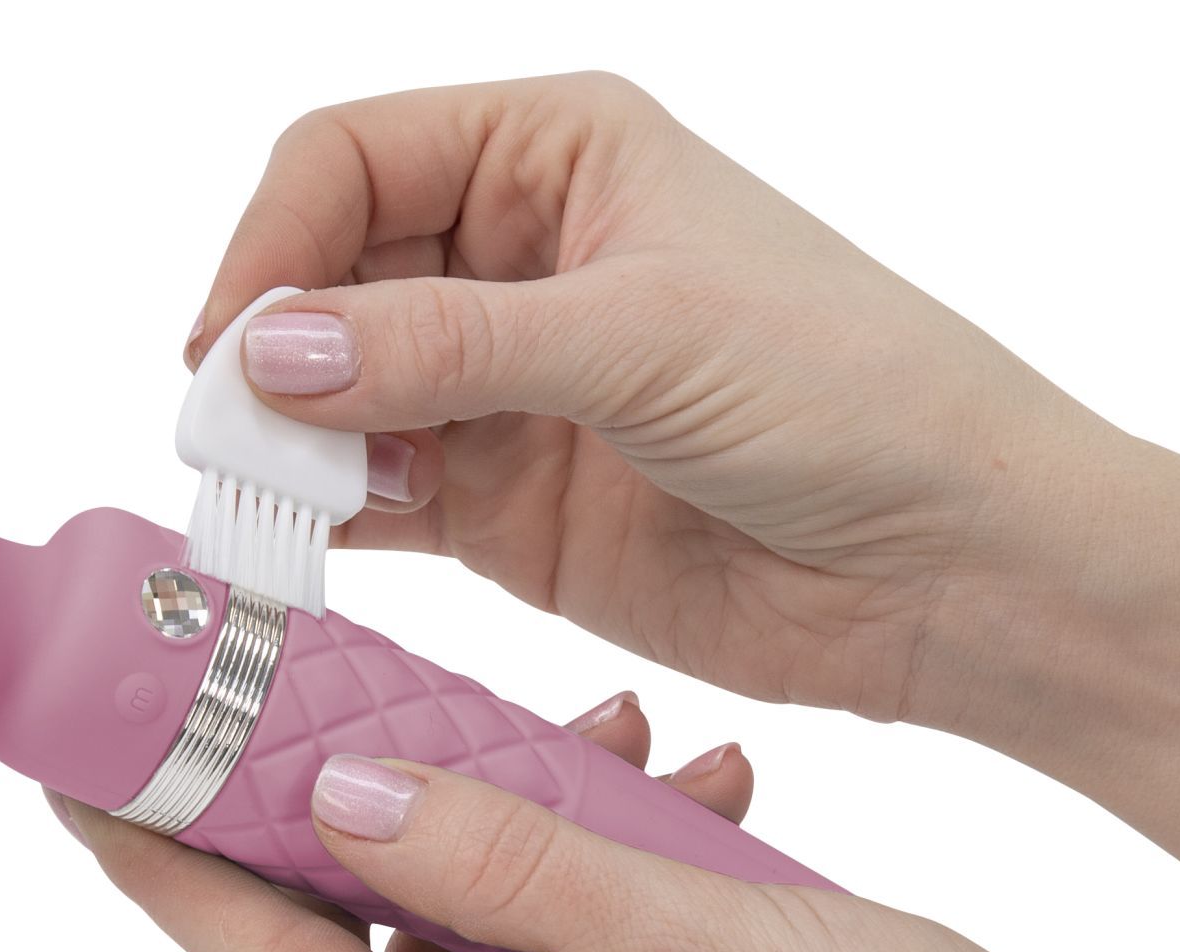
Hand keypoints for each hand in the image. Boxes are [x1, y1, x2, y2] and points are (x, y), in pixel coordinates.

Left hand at [50, 701, 1179, 951]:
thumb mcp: (690, 937)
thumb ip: (503, 859)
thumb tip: (343, 793)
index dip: (174, 878)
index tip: (85, 780)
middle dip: (378, 819)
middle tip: (340, 696)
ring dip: (522, 836)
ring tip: (608, 739)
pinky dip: (591, 887)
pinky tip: (678, 800)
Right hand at [189, 71, 1125, 734]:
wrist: (948, 566)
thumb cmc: (850, 392)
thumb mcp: (640, 334)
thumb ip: (443, 343)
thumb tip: (267, 354)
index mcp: (558, 157)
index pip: (350, 160)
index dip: (272, 242)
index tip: (230, 342)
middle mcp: (519, 263)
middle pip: (327, 281)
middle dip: (273, 354)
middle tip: (232, 438)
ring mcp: (506, 391)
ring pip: (340, 398)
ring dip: (294, 446)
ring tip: (277, 500)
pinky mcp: (507, 507)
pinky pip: (381, 500)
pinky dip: (332, 521)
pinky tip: (310, 547)